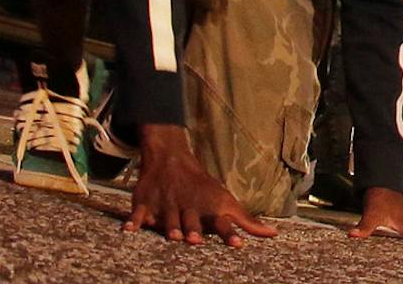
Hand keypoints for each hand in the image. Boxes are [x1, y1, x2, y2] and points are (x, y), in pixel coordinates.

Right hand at [123, 127, 276, 245]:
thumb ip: (247, 222)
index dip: (230, 233)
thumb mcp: (226, 201)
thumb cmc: (203, 187)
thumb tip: (274, 235)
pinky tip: (128, 229)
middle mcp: (187, 208)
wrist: (171, 158)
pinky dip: (133, 220)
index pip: (222, 222)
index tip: (238, 244)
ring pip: (167, 218)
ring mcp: (166, 205)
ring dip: (169, 226)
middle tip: (196, 239)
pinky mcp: (146, 204)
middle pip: (191, 221)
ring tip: (172, 236)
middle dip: (193, 229)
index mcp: (208, 209)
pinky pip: (138, 214)